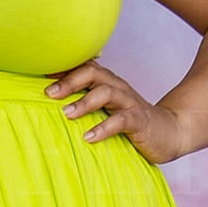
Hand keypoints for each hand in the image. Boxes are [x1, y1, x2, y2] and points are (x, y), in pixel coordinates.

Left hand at [45, 59, 187, 165]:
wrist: (169, 133)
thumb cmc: (129, 123)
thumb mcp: (105, 111)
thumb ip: (83, 105)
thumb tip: (48, 107)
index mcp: (107, 83)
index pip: (83, 68)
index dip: (62, 69)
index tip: (38, 75)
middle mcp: (117, 88)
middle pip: (94, 73)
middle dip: (70, 81)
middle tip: (48, 94)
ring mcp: (129, 103)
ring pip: (107, 93)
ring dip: (85, 102)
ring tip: (67, 114)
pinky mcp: (139, 122)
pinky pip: (121, 121)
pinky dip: (104, 128)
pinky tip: (89, 137)